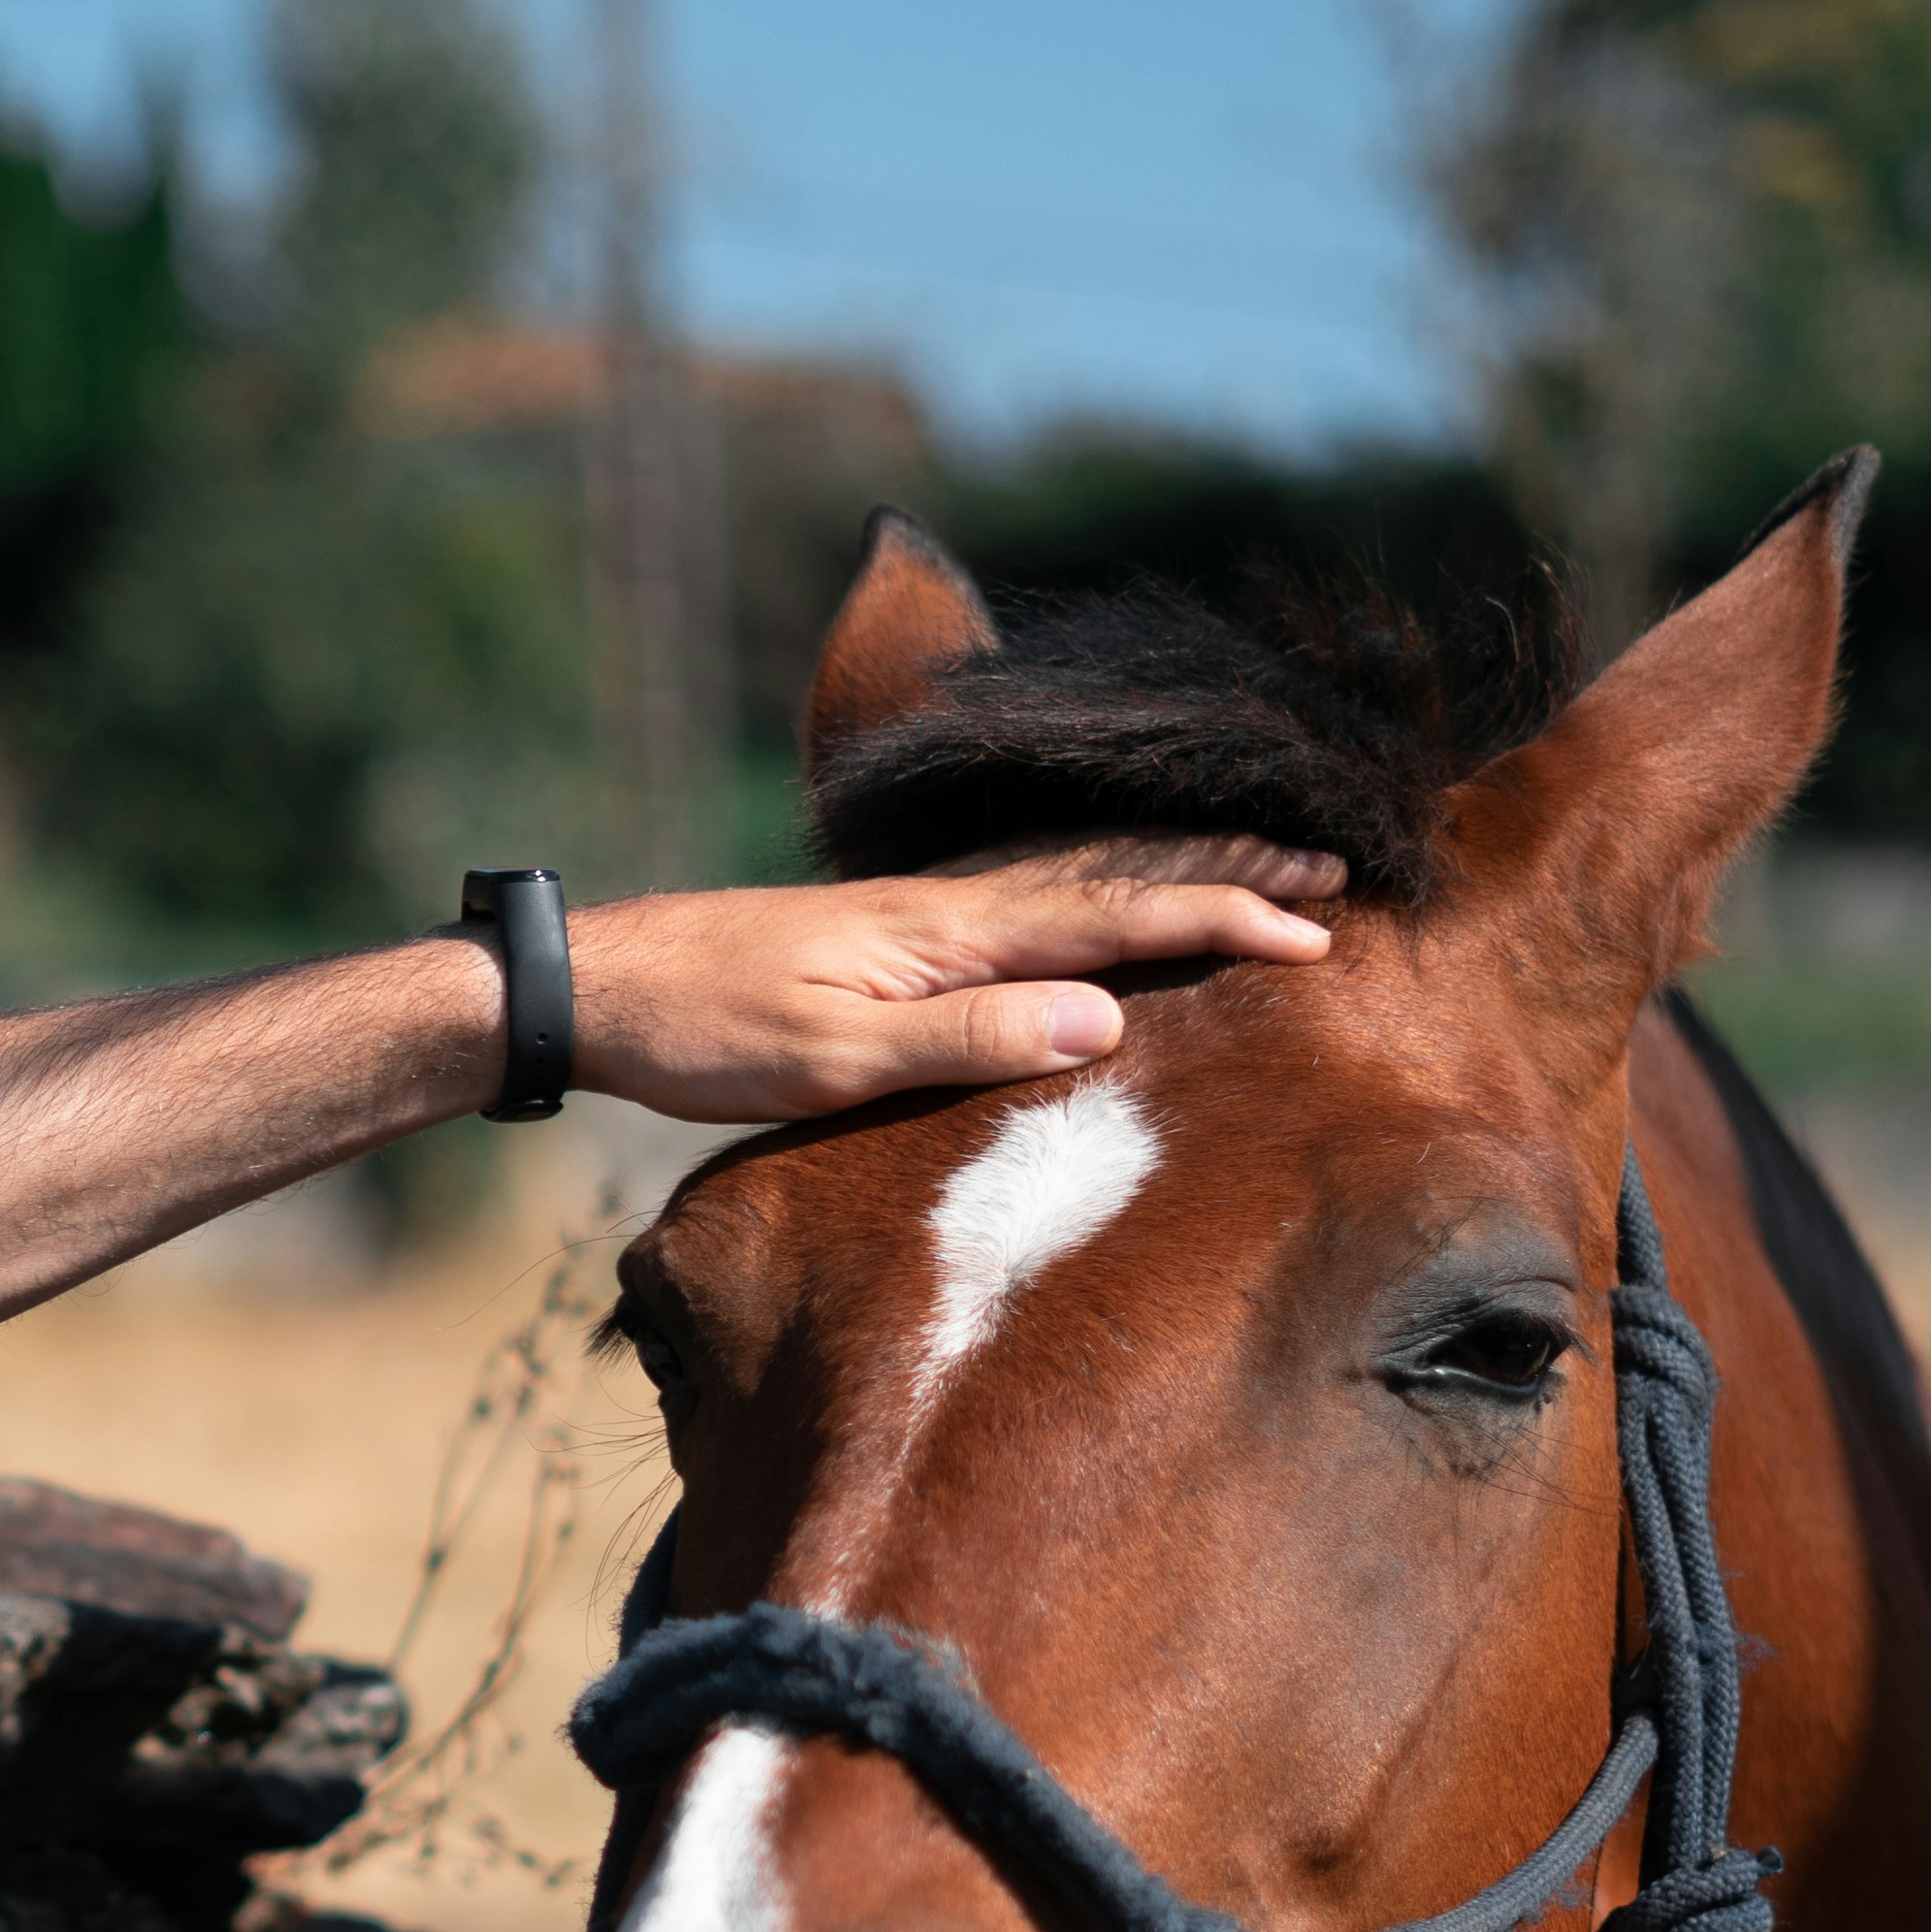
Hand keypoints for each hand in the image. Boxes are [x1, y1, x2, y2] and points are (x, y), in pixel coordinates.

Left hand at [563, 838, 1342, 1127]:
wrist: (598, 985)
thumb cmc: (705, 1033)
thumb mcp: (834, 1058)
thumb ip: (967, 1041)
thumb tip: (1104, 1019)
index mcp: (948, 933)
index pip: (1115, 916)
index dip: (1221, 920)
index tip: (1316, 927)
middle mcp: (945, 908)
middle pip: (1113, 880)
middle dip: (1225, 877)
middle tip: (1332, 873)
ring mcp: (918, 918)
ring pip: (1074, 886)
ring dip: (1169, 882)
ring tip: (1254, 877)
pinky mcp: (889, 940)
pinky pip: (1025, 906)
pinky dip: (1097, 899)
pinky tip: (1105, 911)